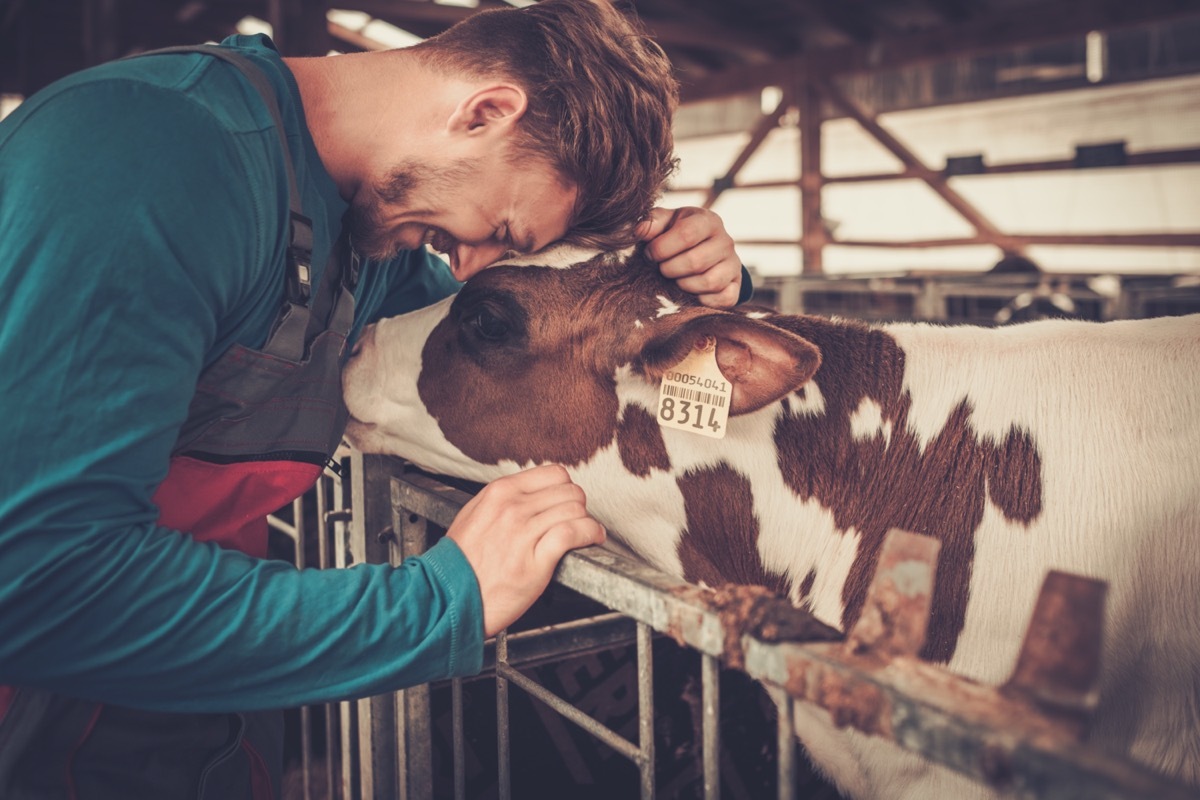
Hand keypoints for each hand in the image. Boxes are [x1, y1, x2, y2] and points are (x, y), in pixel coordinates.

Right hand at [446, 465, 605, 636]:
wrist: (447, 598)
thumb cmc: (459, 562)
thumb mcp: (473, 515)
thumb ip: (502, 499)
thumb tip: (531, 492)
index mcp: (500, 493)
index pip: (554, 474)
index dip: (565, 488)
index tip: (565, 502)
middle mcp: (513, 508)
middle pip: (569, 492)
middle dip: (578, 506)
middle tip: (575, 521)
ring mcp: (524, 533)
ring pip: (575, 510)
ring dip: (587, 521)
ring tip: (587, 532)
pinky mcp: (535, 561)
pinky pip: (574, 533)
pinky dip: (590, 534)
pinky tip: (592, 539)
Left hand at [637, 206, 741, 307]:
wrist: (705, 251)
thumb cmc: (678, 235)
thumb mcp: (666, 222)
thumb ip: (651, 222)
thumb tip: (637, 231)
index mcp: (708, 221)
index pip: (687, 234)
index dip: (662, 248)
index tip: (649, 254)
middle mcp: (725, 241)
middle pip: (696, 261)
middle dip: (670, 269)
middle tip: (661, 269)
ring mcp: (733, 265)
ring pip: (709, 282)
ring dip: (684, 285)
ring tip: (675, 279)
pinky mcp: (736, 287)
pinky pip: (722, 299)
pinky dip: (702, 300)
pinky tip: (689, 292)